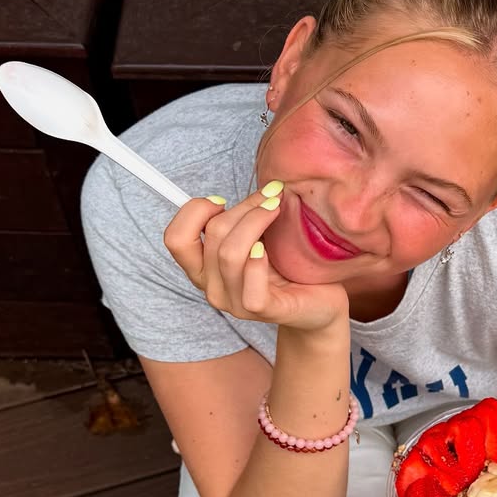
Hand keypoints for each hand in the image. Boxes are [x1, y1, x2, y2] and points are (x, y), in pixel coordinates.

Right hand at [164, 189, 349, 332]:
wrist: (321, 301)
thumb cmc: (288, 265)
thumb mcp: (258, 236)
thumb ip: (242, 218)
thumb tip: (259, 186)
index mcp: (203, 268)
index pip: (175, 238)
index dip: (194, 211)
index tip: (222, 200)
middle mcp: (212, 287)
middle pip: (212, 235)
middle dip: (243, 206)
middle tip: (272, 196)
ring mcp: (235, 303)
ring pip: (230, 254)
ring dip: (255, 221)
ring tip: (277, 209)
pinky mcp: (261, 311)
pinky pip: (251, 287)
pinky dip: (258, 262)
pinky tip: (269, 248)